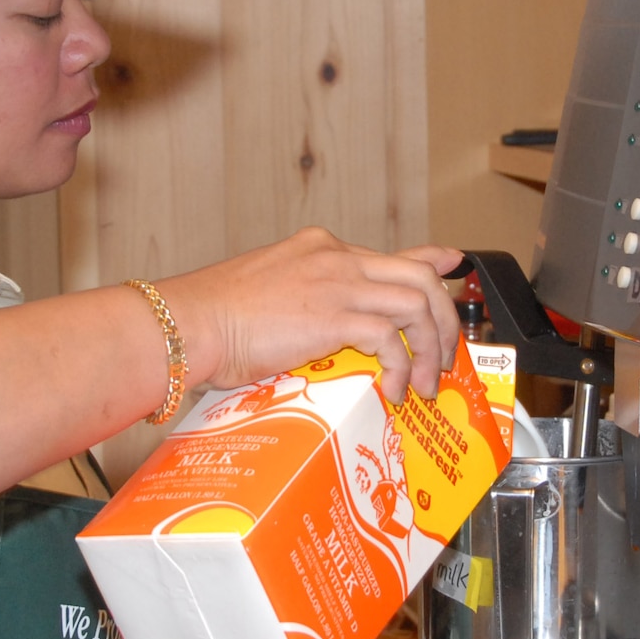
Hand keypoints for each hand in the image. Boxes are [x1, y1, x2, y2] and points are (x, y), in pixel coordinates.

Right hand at [161, 228, 462, 403]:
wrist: (187, 322)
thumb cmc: (212, 321)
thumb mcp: (270, 297)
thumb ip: (306, 303)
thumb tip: (321, 331)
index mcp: (321, 249)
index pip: (392, 255)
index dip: (430, 264)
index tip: (452, 268)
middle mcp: (337, 258)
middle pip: (419, 278)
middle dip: (443, 322)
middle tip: (442, 359)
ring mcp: (337, 283)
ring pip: (416, 305)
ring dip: (430, 349)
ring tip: (425, 384)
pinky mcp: (333, 316)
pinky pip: (390, 338)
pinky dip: (402, 367)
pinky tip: (394, 389)